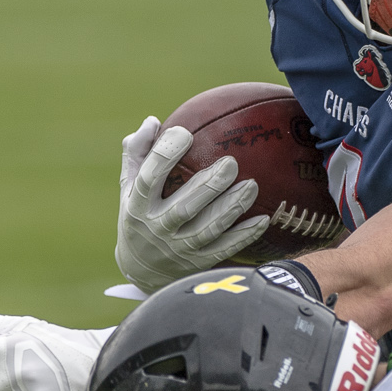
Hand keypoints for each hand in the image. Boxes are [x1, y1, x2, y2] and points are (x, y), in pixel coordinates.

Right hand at [115, 115, 268, 292]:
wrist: (140, 270)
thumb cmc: (138, 214)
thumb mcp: (128, 186)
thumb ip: (137, 152)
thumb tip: (153, 121)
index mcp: (138, 206)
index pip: (148, 178)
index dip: (165, 155)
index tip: (184, 132)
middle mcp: (157, 229)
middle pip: (184, 207)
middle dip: (209, 185)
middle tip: (231, 162)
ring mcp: (178, 249)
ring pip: (208, 229)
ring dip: (231, 208)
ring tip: (252, 186)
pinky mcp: (197, 263)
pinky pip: (224, 249)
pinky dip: (244, 236)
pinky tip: (263, 219)